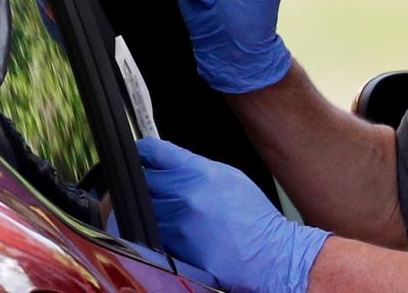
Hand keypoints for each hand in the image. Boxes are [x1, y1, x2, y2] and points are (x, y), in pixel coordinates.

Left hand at [138, 138, 328, 292]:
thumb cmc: (253, 216)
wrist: (269, 255)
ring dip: (148, 209)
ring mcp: (178, 225)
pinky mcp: (175, 250)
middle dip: (144, 181)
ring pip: (143, 210)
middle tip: (152, 186)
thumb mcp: (228, 176)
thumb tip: (167, 161)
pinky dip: (155, 231)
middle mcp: (186, 195)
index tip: (138, 155)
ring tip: (167, 211)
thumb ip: (193, 166)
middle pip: (142, 180)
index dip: (141, 152)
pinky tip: (171, 230)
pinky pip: (151, 235)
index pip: (153, 152)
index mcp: (199, 172)